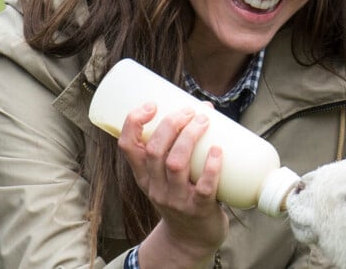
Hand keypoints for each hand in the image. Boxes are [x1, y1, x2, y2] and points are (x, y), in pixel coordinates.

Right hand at [118, 103, 228, 266]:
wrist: (190, 240)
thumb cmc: (180, 195)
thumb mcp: (164, 175)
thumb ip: (176, 144)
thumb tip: (204, 107)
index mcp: (143, 174)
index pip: (127, 146)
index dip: (134, 122)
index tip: (151, 104)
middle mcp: (154, 186)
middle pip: (155, 150)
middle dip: (171, 124)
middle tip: (189, 110)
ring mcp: (175, 199)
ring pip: (175, 164)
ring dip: (190, 137)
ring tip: (203, 120)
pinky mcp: (197, 209)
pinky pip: (203, 186)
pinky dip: (211, 166)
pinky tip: (218, 150)